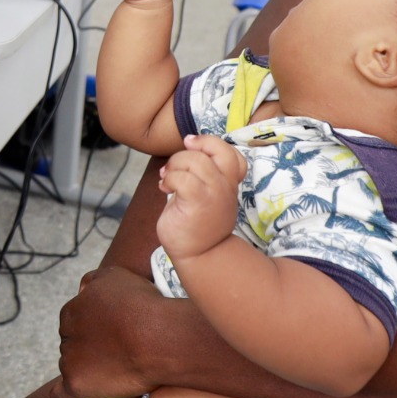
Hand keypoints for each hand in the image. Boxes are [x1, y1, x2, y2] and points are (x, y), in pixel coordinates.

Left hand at [57, 265, 177, 397]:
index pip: (75, 321)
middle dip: (90, 347)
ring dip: (86, 370)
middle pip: (73, 344)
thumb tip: (81, 290)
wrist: (158, 339)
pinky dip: (65, 395)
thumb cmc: (141, 305)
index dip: (95, 328)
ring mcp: (69, 362)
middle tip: (118, 352)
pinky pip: (60, 395)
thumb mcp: (114, 275)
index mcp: (71, 311)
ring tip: (115, 372)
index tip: (114, 333)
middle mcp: (66, 335)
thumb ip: (92, 281)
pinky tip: (77, 394)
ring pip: (71, 367)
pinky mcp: (76, 385)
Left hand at [158, 135, 246, 261]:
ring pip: (196, 161)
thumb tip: (186, 150)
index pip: (232, 154)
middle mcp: (225, 187)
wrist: (200, 255)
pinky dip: (169, 178)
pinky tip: (164, 188)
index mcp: (228, 183)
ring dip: (174, 165)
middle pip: (213, 151)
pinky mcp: (198, 203)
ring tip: (166, 178)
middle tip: (172, 167)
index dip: (210, 142)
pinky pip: (183, 179)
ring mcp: (214, 195)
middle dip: (185, 152)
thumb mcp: (206, 195)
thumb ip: (202, 174)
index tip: (190, 145)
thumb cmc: (197, 225)